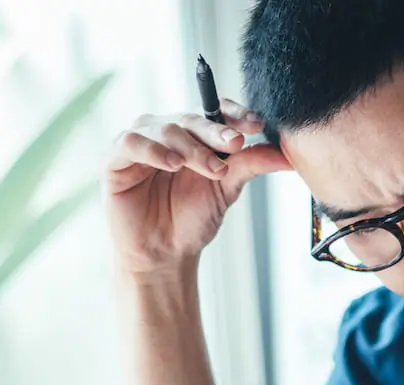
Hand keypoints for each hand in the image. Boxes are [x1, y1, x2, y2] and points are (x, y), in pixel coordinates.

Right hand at [103, 98, 291, 276]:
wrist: (165, 254)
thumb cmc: (193, 219)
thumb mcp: (227, 188)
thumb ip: (252, 164)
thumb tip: (287, 154)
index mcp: (193, 135)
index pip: (213, 110)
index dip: (234, 114)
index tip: (256, 125)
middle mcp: (166, 132)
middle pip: (192, 118)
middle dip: (216, 131)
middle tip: (236, 144)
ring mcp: (140, 143)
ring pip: (165, 128)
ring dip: (191, 147)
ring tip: (211, 168)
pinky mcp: (115, 160)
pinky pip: (131, 142)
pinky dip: (153, 149)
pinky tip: (172, 164)